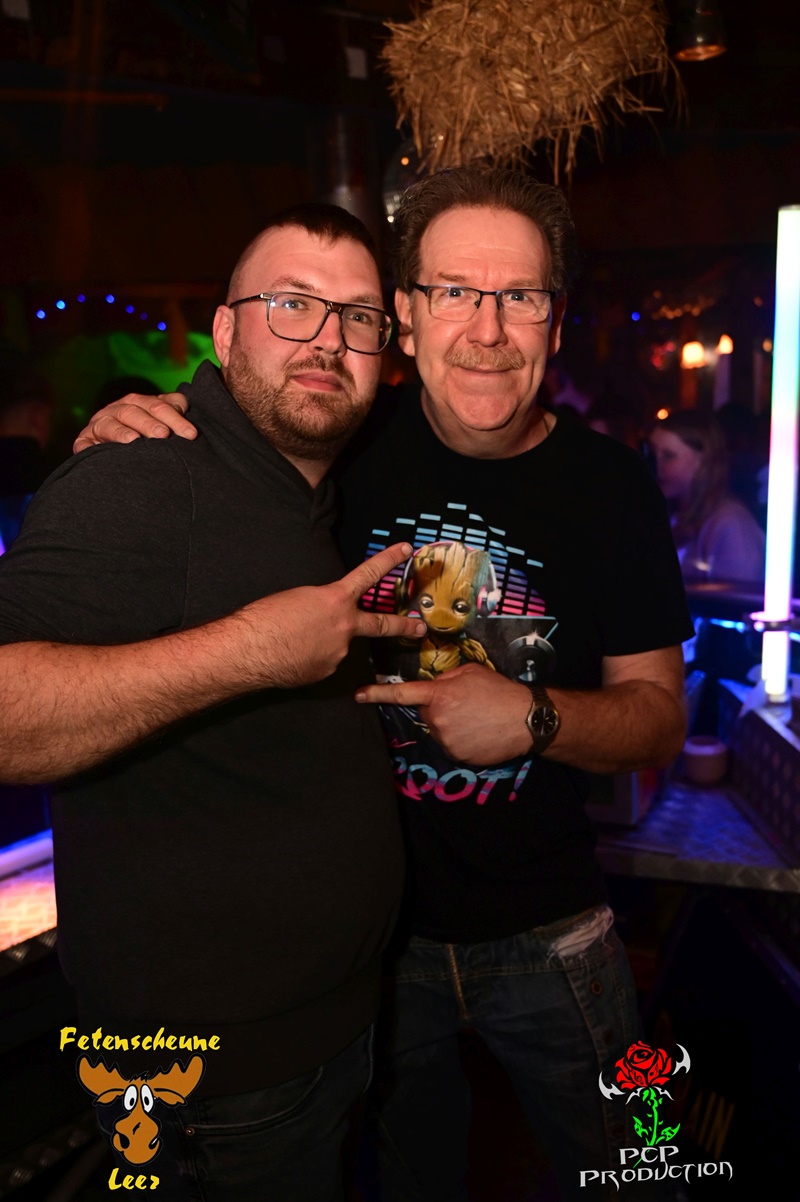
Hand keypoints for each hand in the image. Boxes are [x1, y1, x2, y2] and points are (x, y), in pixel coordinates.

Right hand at [73, 393, 196, 452]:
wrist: (114, 454)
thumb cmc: (146, 435)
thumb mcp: (162, 420)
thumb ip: (173, 408)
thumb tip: (183, 405)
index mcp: (138, 402)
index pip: (157, 405)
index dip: (175, 418)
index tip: (191, 434)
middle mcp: (117, 410)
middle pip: (133, 412)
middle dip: (149, 423)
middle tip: (164, 435)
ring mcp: (99, 425)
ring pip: (109, 424)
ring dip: (121, 432)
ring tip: (135, 441)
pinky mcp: (84, 442)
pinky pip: (85, 444)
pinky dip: (91, 447)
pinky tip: (102, 452)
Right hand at [238, 543, 425, 688]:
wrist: (248, 650)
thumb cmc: (264, 618)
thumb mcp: (297, 598)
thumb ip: (320, 605)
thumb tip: (324, 619)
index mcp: (335, 599)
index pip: (368, 574)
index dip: (388, 560)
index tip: (405, 550)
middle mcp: (344, 627)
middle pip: (382, 625)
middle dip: (404, 626)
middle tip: (419, 628)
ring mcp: (338, 653)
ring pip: (338, 646)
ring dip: (323, 644)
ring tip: (292, 641)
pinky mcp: (326, 672)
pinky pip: (322, 662)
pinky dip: (310, 658)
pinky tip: (290, 655)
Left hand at [355, 662, 532, 763]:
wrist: (525, 719)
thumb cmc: (499, 691)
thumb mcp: (470, 672)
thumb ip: (445, 678)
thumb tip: (432, 685)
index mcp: (439, 694)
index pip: (401, 693)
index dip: (376, 694)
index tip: (359, 695)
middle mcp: (438, 719)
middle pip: (427, 713)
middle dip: (439, 708)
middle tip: (465, 704)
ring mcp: (446, 740)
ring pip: (439, 730)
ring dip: (451, 725)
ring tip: (476, 719)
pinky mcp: (457, 756)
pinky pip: (451, 746)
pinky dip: (461, 740)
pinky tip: (478, 733)